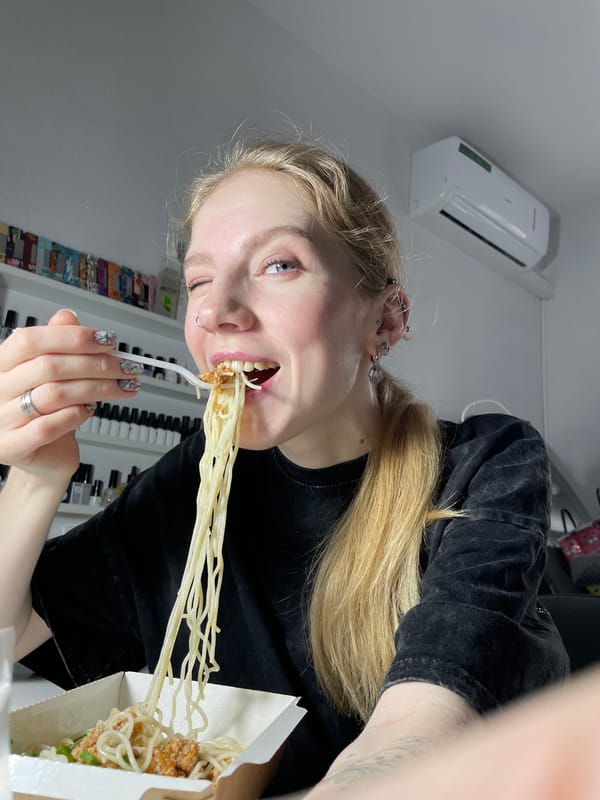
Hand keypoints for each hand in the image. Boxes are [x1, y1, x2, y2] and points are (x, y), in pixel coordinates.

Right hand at [0, 308, 138, 484]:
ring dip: (97, 388)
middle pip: (49, 367)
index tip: (108, 341)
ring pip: (54, 395)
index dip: (72, 337)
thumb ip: (58, 345)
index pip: (30, 341)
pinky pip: (49, 426)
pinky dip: (77, 415)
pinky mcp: (12, 447)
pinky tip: (91, 409)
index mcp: (1, 364)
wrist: (42, 457)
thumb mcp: (53, 375)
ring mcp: (0, 420)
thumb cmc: (47, 413)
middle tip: (126, 367)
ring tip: (121, 387)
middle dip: (96, 364)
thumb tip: (67, 317)